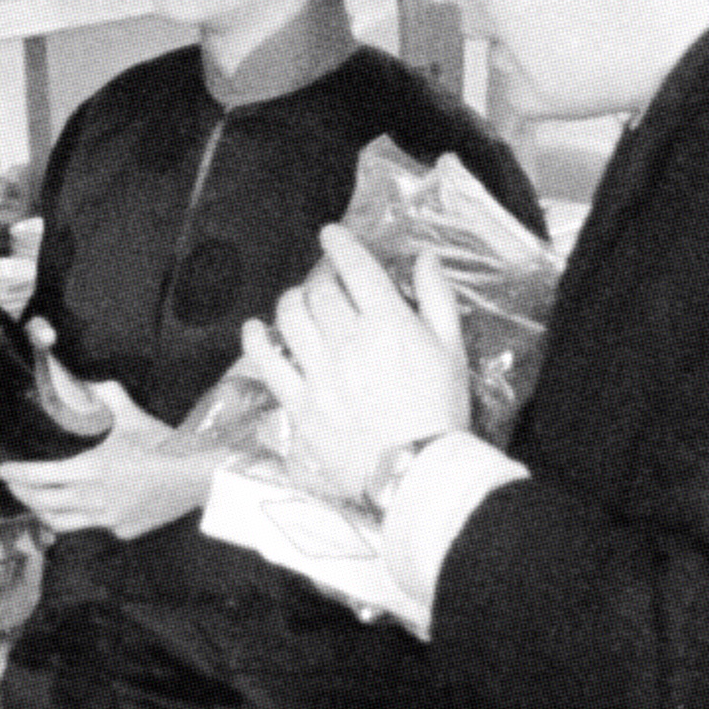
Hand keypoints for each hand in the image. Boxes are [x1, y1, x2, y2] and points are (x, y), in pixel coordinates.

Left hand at [0, 381, 230, 537]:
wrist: (196, 477)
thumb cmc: (163, 444)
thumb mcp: (132, 415)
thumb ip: (106, 396)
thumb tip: (86, 380)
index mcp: (88, 470)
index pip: (39, 476)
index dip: (16, 474)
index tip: (0, 469)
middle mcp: (91, 500)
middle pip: (42, 503)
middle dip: (21, 494)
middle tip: (12, 484)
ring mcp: (106, 519)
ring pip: (61, 523)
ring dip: (43, 512)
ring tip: (37, 502)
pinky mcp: (122, 530)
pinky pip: (93, 526)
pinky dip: (81, 517)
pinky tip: (83, 508)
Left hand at [244, 225, 469, 500]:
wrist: (418, 473)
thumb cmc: (440, 409)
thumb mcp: (452, 350)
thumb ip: (437, 299)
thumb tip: (423, 258)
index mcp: (389, 323)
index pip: (356, 268)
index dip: (340, 245)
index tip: (331, 235)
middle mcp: (348, 341)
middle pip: (320, 291)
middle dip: (322, 280)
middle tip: (328, 287)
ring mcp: (319, 373)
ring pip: (290, 318)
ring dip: (293, 302)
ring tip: (299, 305)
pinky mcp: (299, 404)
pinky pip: (267, 363)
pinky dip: (257, 340)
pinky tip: (256, 330)